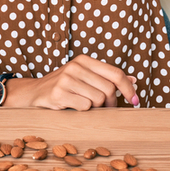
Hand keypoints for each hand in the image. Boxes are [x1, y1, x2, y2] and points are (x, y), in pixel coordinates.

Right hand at [5, 55, 139, 109]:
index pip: (116, 73)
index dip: (129, 88)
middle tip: (103, 108)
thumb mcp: (85, 77)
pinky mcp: (59, 93)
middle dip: (109, 103)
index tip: (136, 101)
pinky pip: (84, 106)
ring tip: (82, 104)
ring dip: (94, 108)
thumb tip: (134, 80)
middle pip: (108, 89)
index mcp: (85, 60)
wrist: (34, 93)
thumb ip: (108, 78)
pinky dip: (82, 110)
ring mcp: (66, 78)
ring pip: (97, 99)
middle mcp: (76, 66)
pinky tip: (71, 106)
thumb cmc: (64, 87)